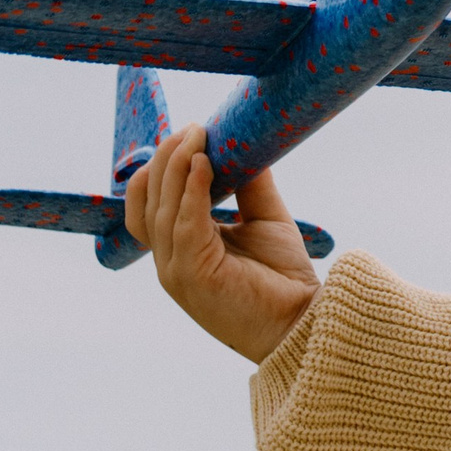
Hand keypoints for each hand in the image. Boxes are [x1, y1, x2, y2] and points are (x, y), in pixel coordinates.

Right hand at [124, 125, 319, 362]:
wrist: (303, 322)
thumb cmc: (283, 278)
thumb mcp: (264, 220)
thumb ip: (250, 185)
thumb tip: (243, 143)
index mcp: (179, 249)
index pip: (147, 203)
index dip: (160, 167)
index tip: (189, 134)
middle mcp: (169, 260)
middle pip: (147, 200)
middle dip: (166, 158)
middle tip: (192, 128)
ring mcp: (175, 270)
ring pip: (160, 208)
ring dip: (175, 166)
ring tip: (197, 135)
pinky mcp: (191, 276)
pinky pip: (183, 225)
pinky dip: (190, 191)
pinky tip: (203, 164)